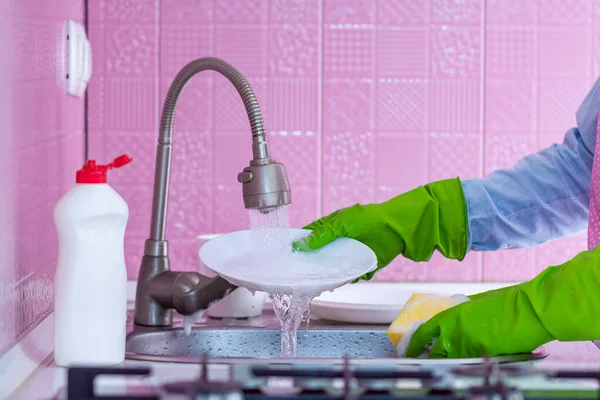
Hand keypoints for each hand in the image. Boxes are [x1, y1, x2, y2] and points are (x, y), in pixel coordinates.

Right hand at [292, 179, 467, 279]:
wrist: (398, 231)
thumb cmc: (370, 219)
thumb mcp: (341, 224)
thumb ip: (322, 235)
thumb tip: (301, 245)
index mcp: (331, 227)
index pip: (309, 237)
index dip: (299, 245)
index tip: (288, 256)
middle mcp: (338, 241)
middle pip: (319, 255)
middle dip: (311, 264)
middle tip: (300, 274)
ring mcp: (349, 254)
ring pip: (332, 268)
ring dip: (327, 275)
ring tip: (316, 282)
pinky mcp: (361, 266)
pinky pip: (348, 276)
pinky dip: (344, 280)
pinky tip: (336, 283)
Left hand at [407, 246, 599, 357]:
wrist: (530, 310)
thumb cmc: (507, 302)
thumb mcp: (475, 303)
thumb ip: (459, 311)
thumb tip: (451, 316)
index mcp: (450, 316)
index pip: (423, 333)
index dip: (414, 344)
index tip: (409, 349)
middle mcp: (454, 333)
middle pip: (434, 352)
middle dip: (428, 357)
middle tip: (425, 359)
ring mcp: (468, 347)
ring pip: (450, 361)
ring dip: (446, 362)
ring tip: (444, 365)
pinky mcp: (484, 357)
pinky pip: (469, 364)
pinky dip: (465, 365)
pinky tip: (465, 366)